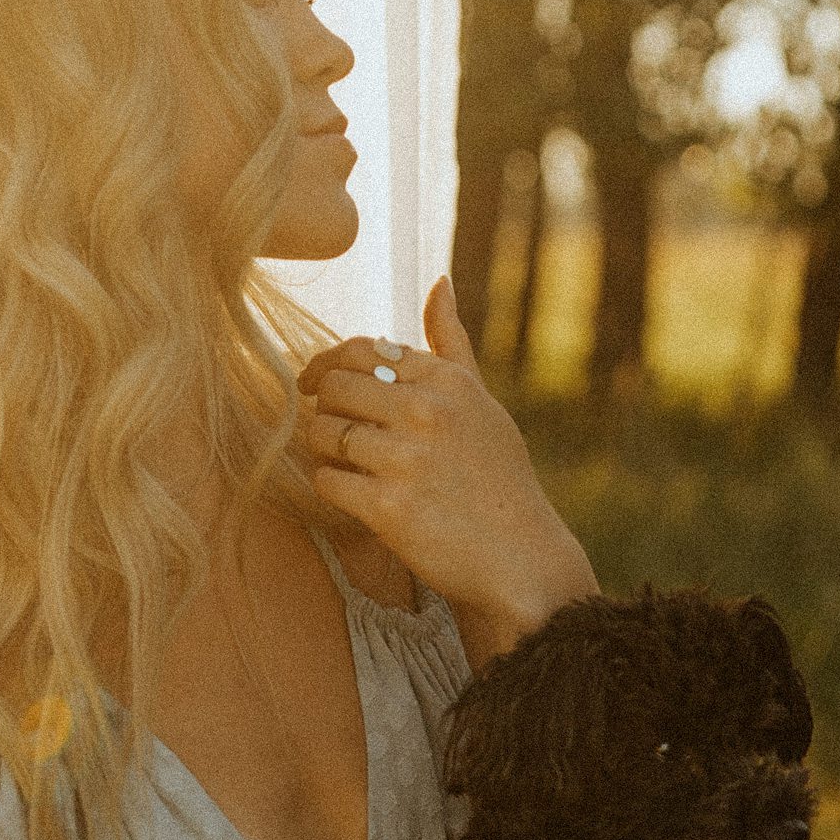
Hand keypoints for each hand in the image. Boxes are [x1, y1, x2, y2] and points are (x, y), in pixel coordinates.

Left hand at [292, 279, 594, 659]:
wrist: (521, 559)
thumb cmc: (498, 479)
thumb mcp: (482, 402)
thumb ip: (451, 344)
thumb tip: (438, 281)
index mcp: (446, 381)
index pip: (362, 350)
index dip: (329, 365)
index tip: (318, 384)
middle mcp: (427, 412)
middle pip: (334, 386)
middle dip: (322, 406)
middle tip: (332, 428)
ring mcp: (407, 459)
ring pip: (323, 431)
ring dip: (322, 447)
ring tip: (343, 462)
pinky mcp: (389, 508)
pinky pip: (327, 480)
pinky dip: (330, 486)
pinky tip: (353, 494)